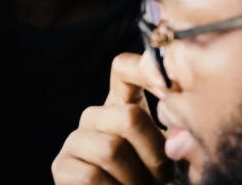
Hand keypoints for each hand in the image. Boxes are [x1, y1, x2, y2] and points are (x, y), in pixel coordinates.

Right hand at [52, 53, 171, 184]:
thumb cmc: (151, 183)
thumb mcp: (169, 157)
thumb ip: (175, 138)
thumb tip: (180, 130)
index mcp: (122, 108)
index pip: (123, 68)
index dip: (146, 71)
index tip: (172, 94)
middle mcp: (94, 117)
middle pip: (129, 117)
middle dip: (156, 155)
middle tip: (164, 178)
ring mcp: (75, 141)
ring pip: (111, 149)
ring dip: (137, 179)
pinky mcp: (61, 167)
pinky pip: (91, 176)